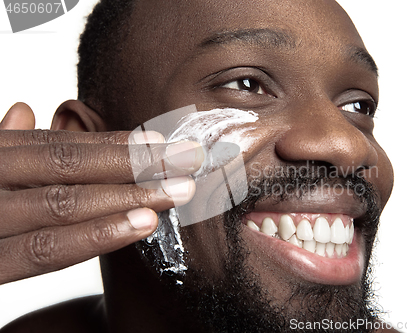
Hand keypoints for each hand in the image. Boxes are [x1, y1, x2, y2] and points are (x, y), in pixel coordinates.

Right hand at [0, 103, 202, 284]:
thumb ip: (5, 146)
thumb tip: (24, 108)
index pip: (60, 147)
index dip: (113, 144)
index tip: (162, 142)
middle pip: (70, 168)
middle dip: (135, 163)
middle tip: (189, 161)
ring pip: (64, 205)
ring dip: (128, 196)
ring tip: (177, 191)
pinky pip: (46, 251)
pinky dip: (96, 236)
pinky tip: (143, 225)